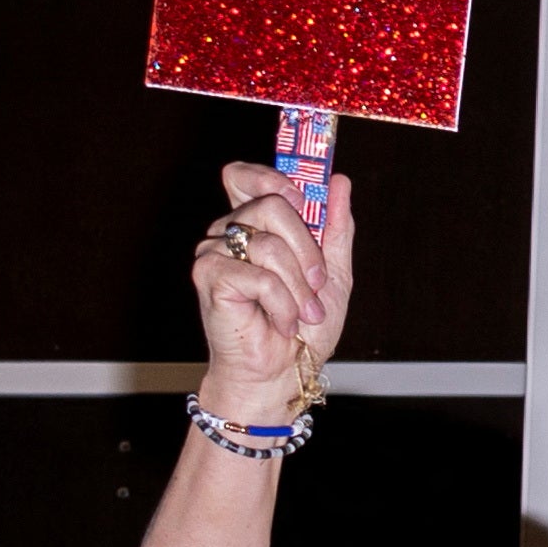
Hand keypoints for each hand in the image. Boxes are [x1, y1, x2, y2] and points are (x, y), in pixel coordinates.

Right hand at [191, 160, 352, 416]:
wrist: (285, 371)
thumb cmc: (304, 326)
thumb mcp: (333, 273)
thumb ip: (335, 227)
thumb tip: (339, 182)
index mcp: (256, 225)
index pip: (246, 175)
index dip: (273, 177)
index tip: (303, 199)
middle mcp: (229, 231)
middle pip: (270, 203)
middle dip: (307, 248)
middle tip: (318, 284)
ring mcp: (214, 251)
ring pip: (268, 244)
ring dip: (298, 286)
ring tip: (302, 313)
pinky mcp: (208, 275)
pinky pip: (257, 275)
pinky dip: (281, 304)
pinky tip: (281, 322)